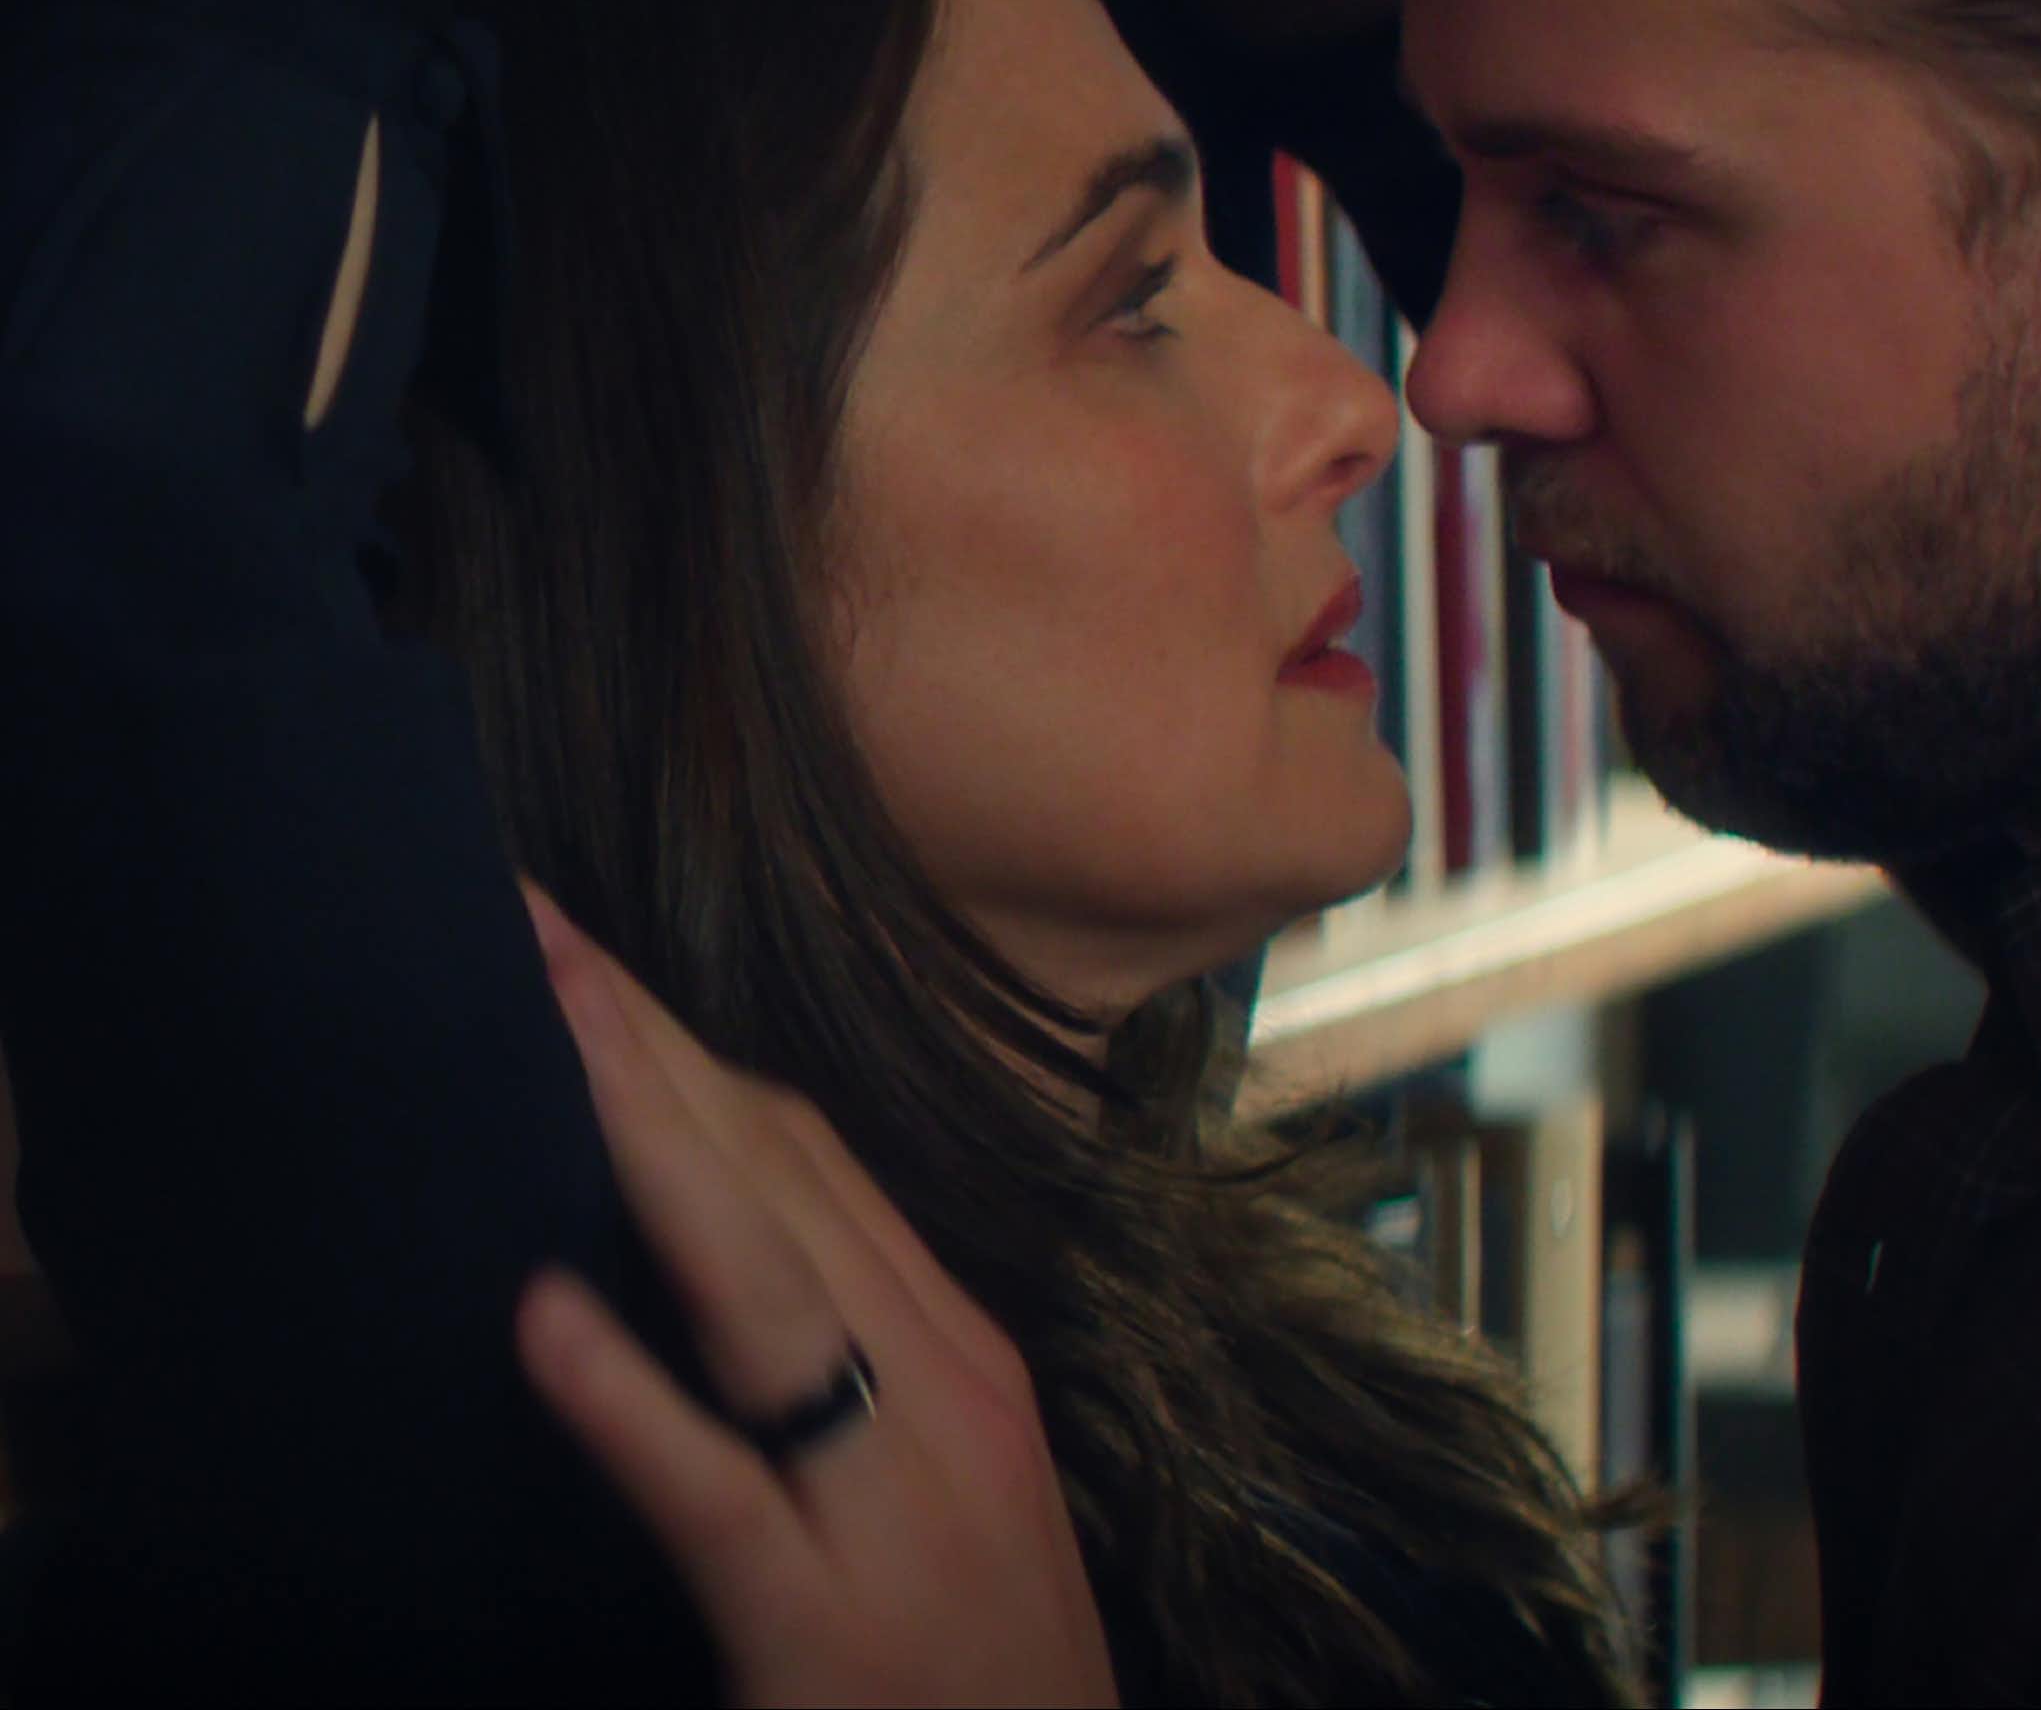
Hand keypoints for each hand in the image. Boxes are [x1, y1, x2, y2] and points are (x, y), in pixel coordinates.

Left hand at [514, 886, 1117, 1709]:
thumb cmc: (988, 1647)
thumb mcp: (947, 1468)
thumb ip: (854, 1349)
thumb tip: (712, 1234)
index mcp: (953, 1340)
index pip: (809, 1149)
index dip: (687, 1043)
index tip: (588, 956)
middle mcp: (936, 1379)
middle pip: (774, 1173)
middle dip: (644, 1040)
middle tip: (531, 923)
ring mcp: (889, 1492)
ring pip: (755, 1281)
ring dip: (638, 1136)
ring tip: (544, 1021)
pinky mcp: (821, 1622)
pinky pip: (713, 1490)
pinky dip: (627, 1397)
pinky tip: (542, 1319)